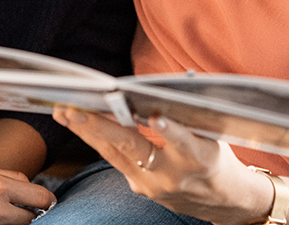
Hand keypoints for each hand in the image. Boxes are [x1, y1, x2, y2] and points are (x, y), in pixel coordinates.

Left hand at [52, 109, 274, 224]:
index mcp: (201, 159)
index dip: (172, 131)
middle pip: (134, 148)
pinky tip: (78, 121)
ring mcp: (153, 186)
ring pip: (115, 154)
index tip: (158, 117)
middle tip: (75, 110)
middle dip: (101, 128)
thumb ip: (189, 115)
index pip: (185, 143)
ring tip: (63, 112)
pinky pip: (115, 159)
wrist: (225, 202)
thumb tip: (167, 85)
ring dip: (87, 132)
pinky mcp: (141, 189)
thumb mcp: (214, 135)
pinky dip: (98, 138)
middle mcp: (174, 176)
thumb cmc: (218, 158)